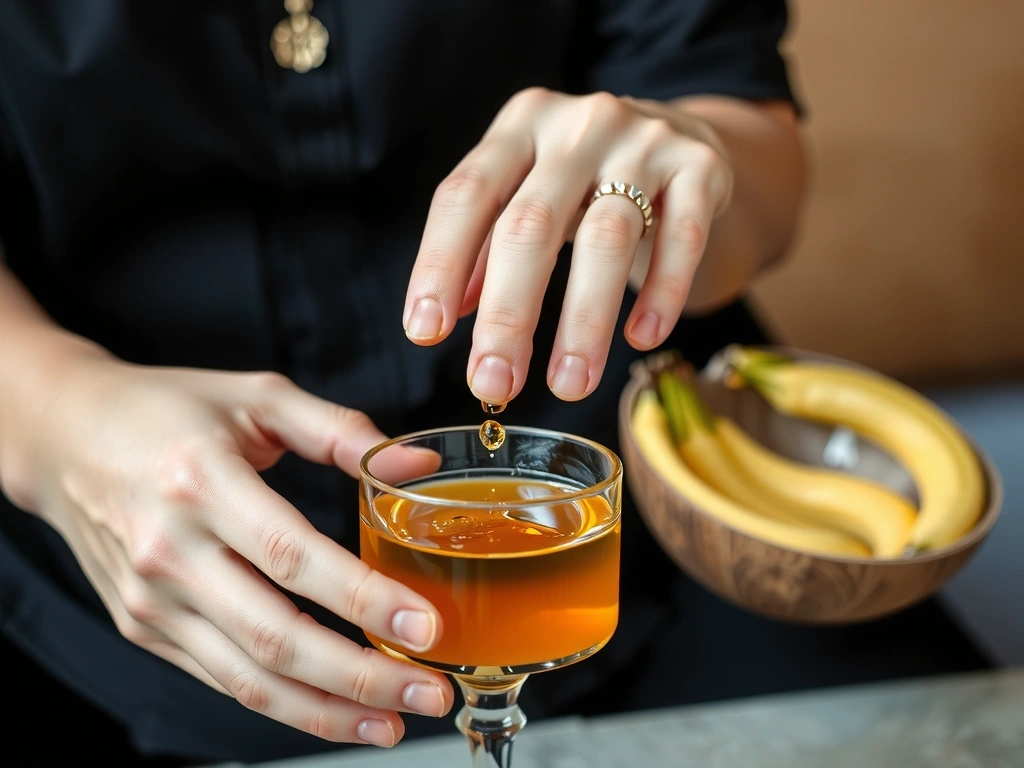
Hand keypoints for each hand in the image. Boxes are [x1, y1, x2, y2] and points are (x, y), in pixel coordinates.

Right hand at [2, 355, 452, 746]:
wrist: (64, 439)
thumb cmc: (167, 410)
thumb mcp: (256, 398)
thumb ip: (340, 430)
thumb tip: (419, 463)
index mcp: (202, 482)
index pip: (292, 556)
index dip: (363, 598)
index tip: (424, 627)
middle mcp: (171, 550)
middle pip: (275, 636)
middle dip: (361, 676)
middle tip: (429, 693)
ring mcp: (153, 599)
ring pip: (248, 678)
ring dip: (327, 711)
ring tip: (393, 722)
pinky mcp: (145, 627)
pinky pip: (221, 678)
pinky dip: (282, 704)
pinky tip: (333, 710)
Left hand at [404, 88, 733, 402]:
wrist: (681, 136)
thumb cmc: (584, 178)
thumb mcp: (527, 191)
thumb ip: (485, 247)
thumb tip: (444, 317)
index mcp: (520, 126)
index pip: (465, 194)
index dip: (440, 264)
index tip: (425, 333)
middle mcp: (578, 126)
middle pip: (532, 225)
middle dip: (508, 314)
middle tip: (494, 383)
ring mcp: (644, 142)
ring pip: (608, 238)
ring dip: (584, 323)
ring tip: (569, 386)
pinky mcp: (701, 167)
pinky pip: (683, 237)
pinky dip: (662, 294)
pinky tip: (642, 339)